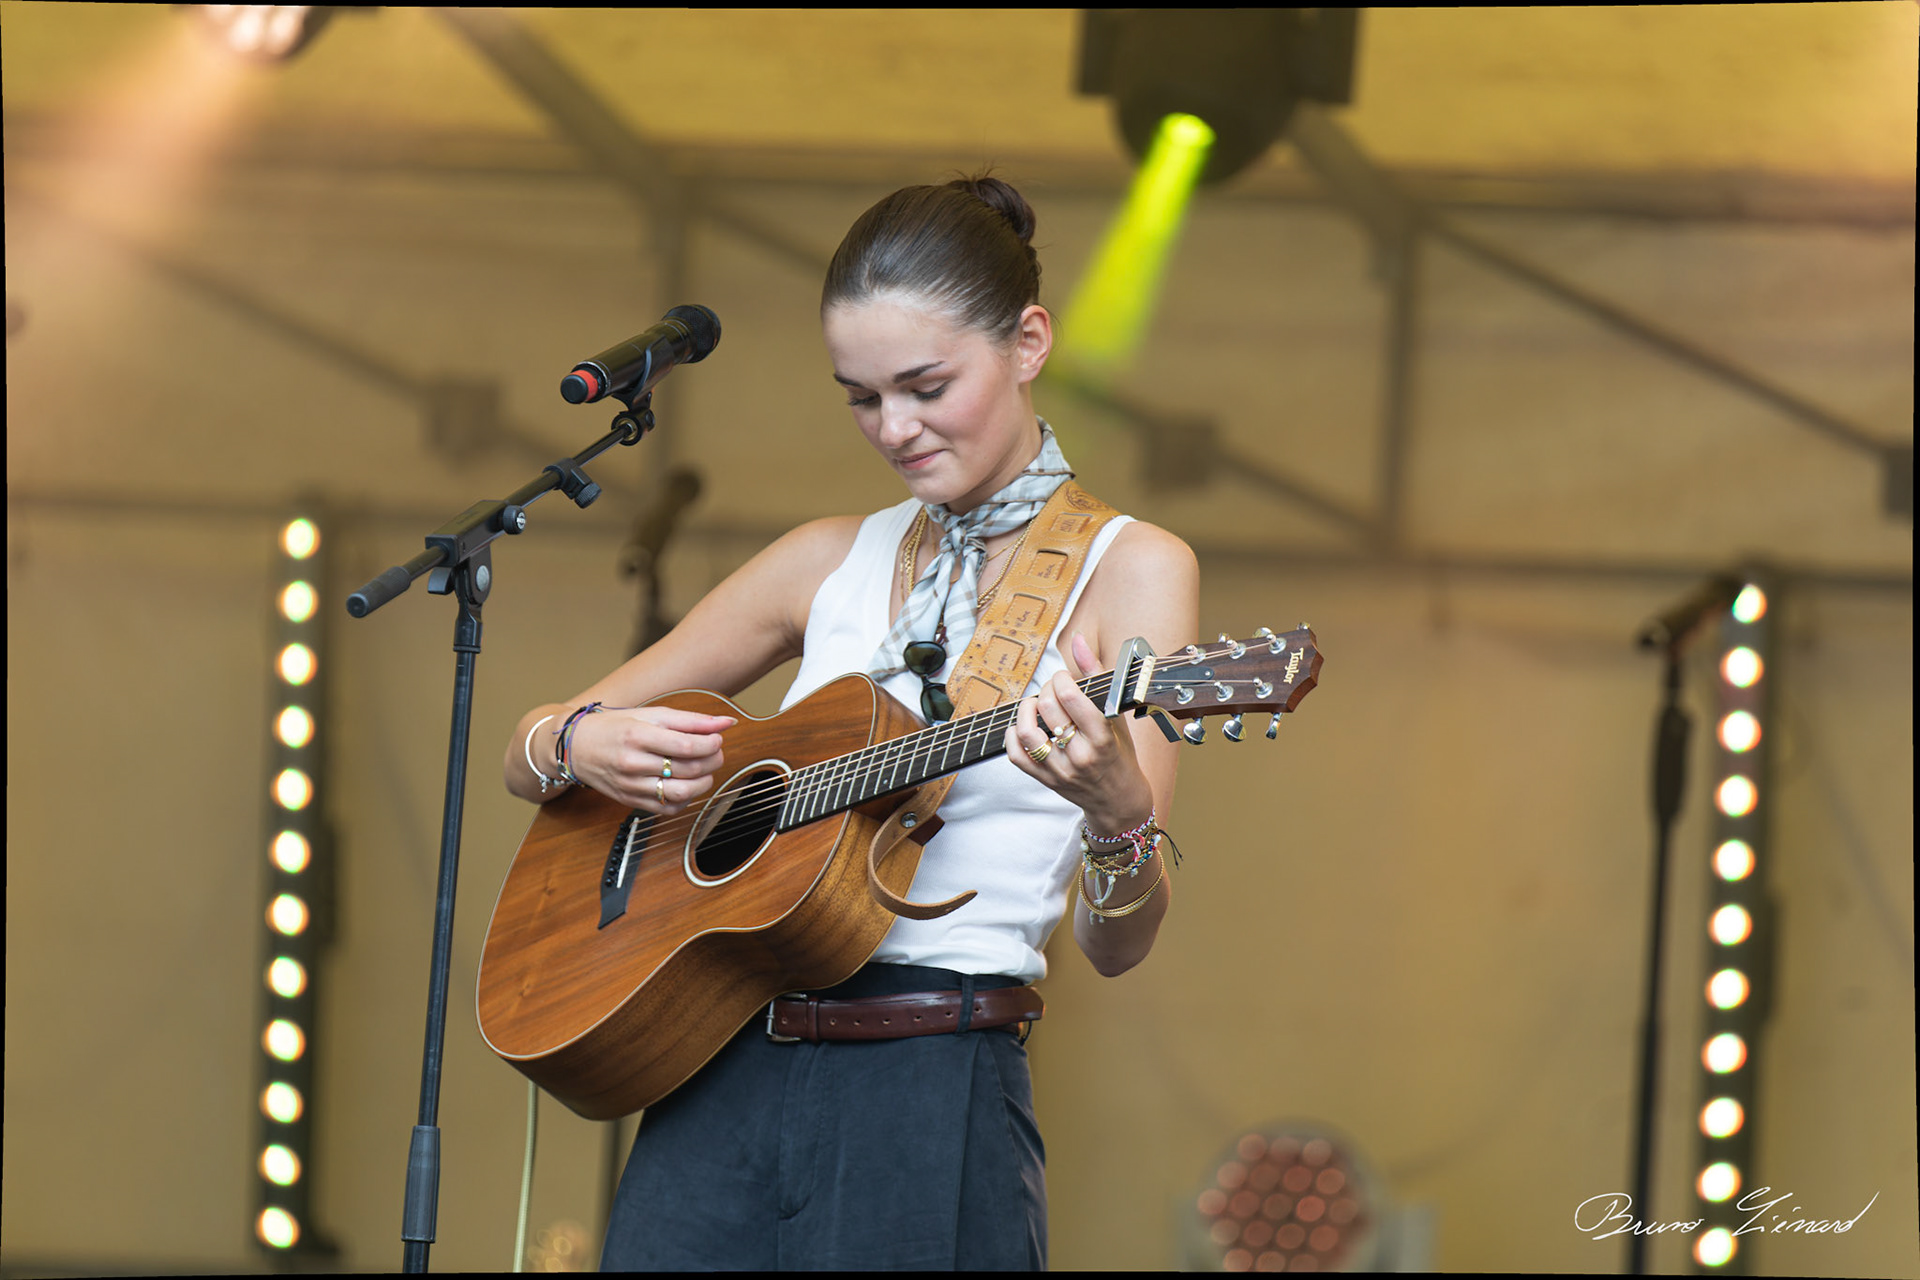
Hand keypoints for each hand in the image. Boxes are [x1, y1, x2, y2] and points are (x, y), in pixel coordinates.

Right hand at [566, 706, 734, 814]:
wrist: (575, 748)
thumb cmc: (615, 727)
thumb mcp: (650, 714)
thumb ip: (690, 720)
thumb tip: (726, 722)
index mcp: (637, 735)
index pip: (686, 745)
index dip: (711, 744)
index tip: (717, 739)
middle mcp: (632, 763)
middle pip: (688, 769)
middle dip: (712, 760)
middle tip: (715, 752)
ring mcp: (631, 785)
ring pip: (681, 793)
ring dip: (704, 782)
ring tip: (704, 770)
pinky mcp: (630, 801)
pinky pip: (668, 808)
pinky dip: (685, 799)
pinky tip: (686, 785)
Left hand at [1004, 632, 1152, 831]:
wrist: (1118, 800)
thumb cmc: (1120, 754)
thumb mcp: (1116, 714)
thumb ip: (1096, 674)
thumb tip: (1077, 640)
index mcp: (1102, 738)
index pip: (1071, 698)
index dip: (1062, 678)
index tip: (1065, 677)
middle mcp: (1079, 756)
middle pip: (1047, 708)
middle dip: (1047, 688)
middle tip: (1053, 689)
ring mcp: (1059, 770)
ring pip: (1027, 731)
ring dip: (1026, 709)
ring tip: (1036, 705)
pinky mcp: (1044, 780)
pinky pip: (1016, 754)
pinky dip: (1013, 734)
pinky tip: (1025, 726)